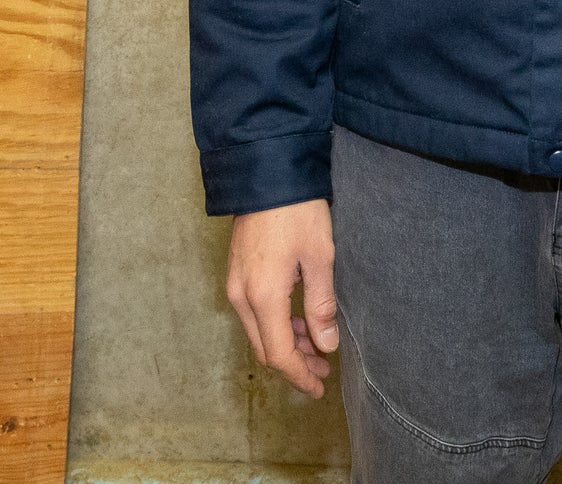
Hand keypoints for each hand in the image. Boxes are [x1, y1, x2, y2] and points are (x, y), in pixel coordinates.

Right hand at [224, 197, 338, 397]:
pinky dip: (275, 324)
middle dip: (293, 364)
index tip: (319, 388)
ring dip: (285, 343)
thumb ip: (321, 305)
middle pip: (264, 348)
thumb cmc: (297, 212)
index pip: (278, 354)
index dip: (299, 375)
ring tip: (316, 345)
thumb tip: (327, 345)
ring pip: (258, 331)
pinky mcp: (236, 272)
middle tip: (323, 370)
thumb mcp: (319, 257)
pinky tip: (297, 319)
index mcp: (263, 296)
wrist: (266, 172)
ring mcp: (234, 284)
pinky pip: (253, 312)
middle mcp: (241, 296)